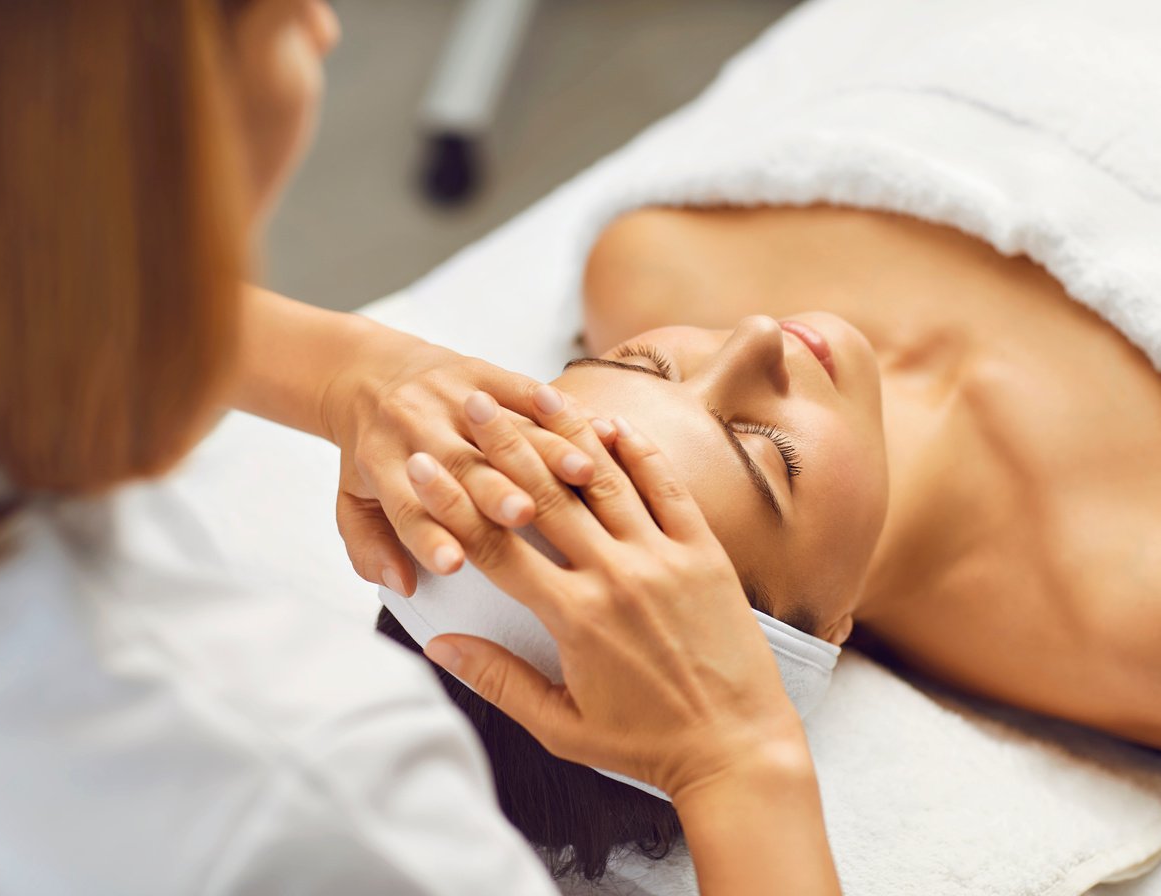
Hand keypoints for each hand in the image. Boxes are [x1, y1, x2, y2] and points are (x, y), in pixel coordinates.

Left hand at [320, 332, 603, 596]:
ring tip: (580, 476)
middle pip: (459, 464)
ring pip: (504, 428)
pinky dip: (559, 412)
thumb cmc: (372, 452)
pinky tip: (593, 430)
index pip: (404, 505)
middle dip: (492, 489)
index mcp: (380, 462)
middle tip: (523, 516)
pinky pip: (523, 389)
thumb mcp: (350, 502)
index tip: (454, 565)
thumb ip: (368, 547)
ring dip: (544, 450)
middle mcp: (414, 425)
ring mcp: (450, 395)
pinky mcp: (480, 371)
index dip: (428, 535)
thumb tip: (400, 584)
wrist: (367, 372)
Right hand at [403, 386, 807, 797]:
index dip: (452, 503)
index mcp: (575, 618)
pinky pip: (666, 487)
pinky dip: (638, 452)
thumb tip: (440, 645)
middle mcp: (616, 576)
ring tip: (530, 394)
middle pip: (544, 496)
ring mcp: (664, 557)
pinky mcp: (705, 551)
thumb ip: (499, 680)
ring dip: (563, 433)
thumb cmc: (648, 745)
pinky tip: (610, 425)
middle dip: (500, 445)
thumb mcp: (562, 726)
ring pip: (604, 479)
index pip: (497, 546)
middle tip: (470, 403)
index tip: (422, 468)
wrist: (737, 747)